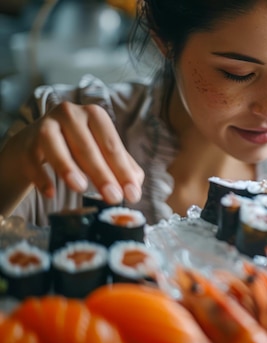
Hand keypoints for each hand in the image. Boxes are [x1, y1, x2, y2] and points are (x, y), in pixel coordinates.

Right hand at [9, 101, 143, 203]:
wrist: (35, 144)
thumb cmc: (77, 147)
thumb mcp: (102, 152)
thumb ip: (122, 167)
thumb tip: (135, 188)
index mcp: (95, 115)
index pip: (112, 145)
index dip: (123, 171)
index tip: (132, 195)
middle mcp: (71, 114)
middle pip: (88, 148)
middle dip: (102, 175)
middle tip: (113, 198)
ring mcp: (45, 125)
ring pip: (56, 147)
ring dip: (68, 168)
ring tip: (81, 188)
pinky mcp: (26, 142)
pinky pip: (32, 160)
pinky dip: (41, 177)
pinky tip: (50, 193)